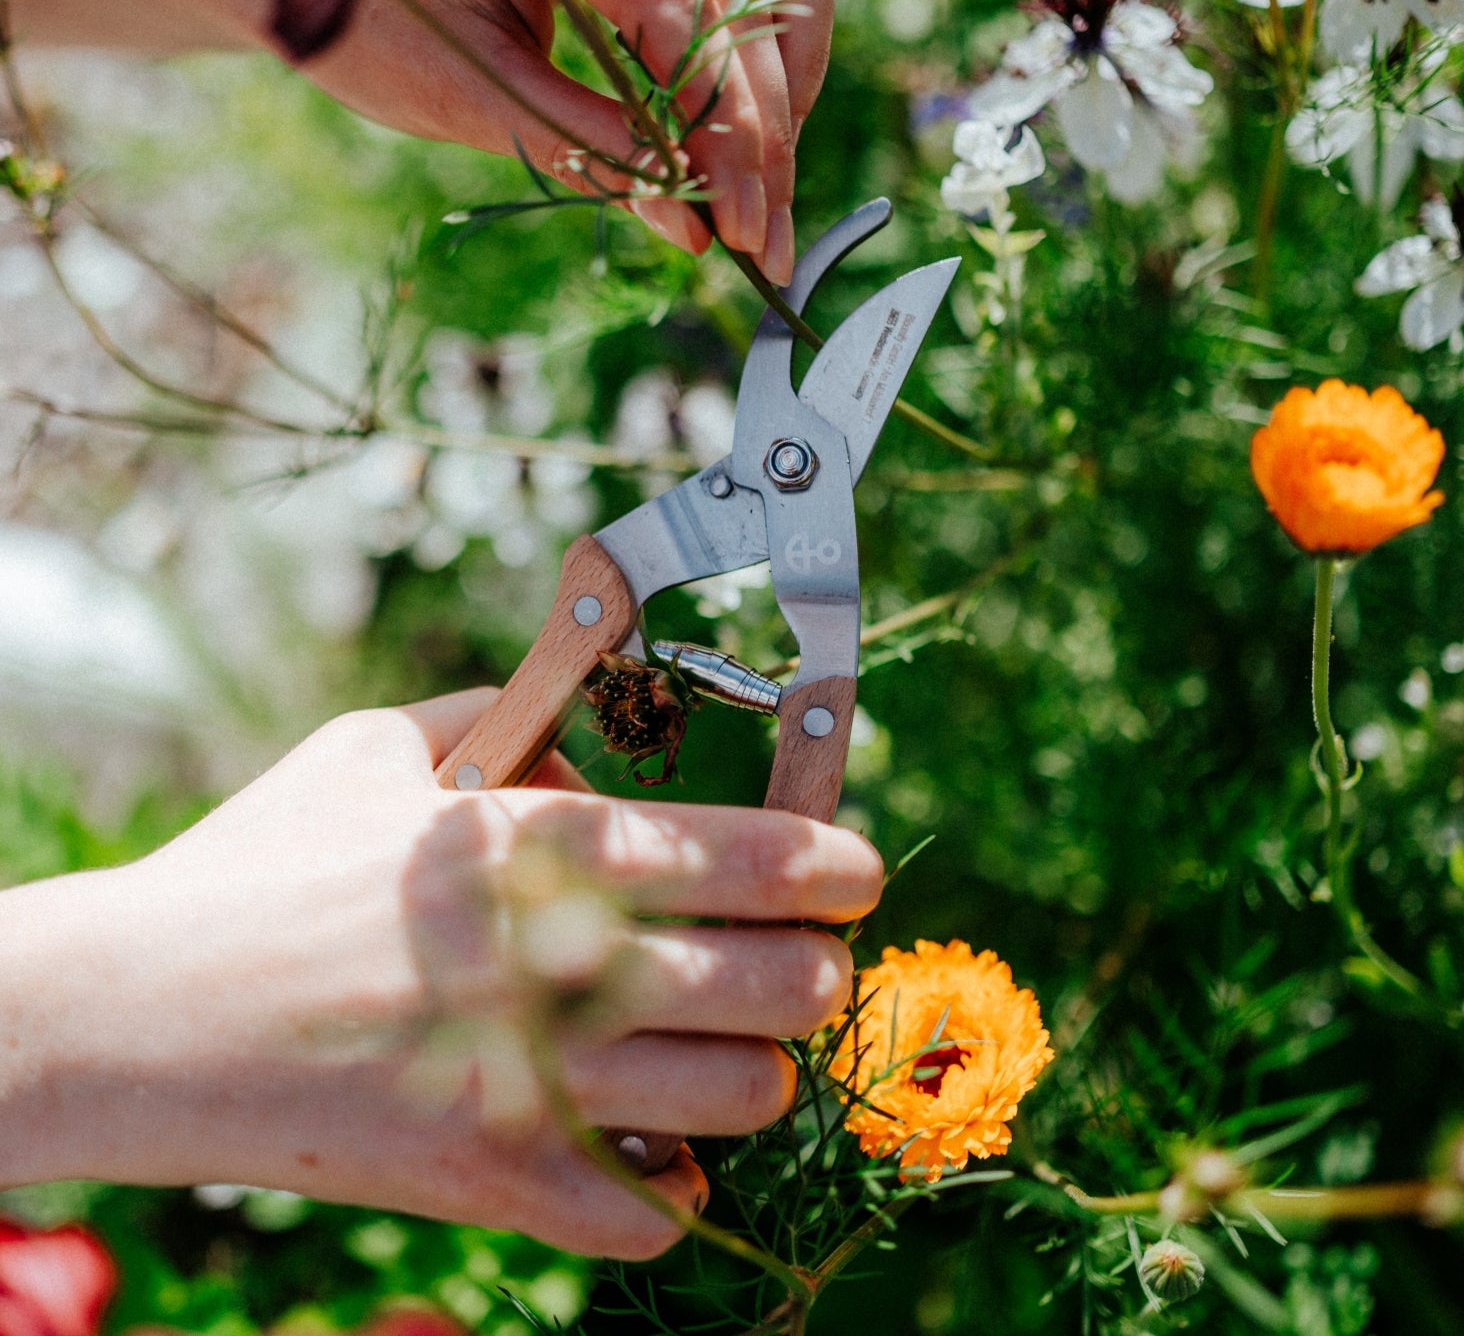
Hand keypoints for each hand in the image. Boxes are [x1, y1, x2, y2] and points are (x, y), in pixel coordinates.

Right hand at [0, 689, 881, 1259]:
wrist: (135, 1013)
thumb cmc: (256, 865)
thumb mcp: (372, 751)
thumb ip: (492, 718)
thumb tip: (574, 732)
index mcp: (543, 849)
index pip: (749, 857)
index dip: (832, 863)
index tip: (860, 871)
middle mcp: (562, 965)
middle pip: (779, 984)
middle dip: (816, 973)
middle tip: (803, 963)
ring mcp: (533, 1084)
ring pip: (741, 1098)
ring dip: (761, 1071)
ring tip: (737, 1050)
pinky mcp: (491, 1180)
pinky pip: (648, 1214)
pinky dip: (675, 1185)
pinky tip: (658, 1150)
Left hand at [1, 0, 835, 284]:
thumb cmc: (368, 13)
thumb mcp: (471, 92)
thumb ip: (591, 149)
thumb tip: (691, 225)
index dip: (722, 124)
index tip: (736, 223)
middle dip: (764, 122)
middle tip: (762, 230)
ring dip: (790, 63)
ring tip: (765, 170)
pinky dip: (774, 21)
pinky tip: (757, 103)